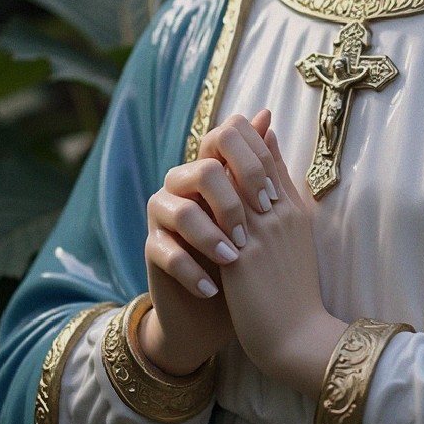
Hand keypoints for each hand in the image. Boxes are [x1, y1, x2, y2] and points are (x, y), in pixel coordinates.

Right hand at [140, 110, 277, 374]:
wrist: (216, 309)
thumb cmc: (244, 255)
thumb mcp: (259, 214)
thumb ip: (261, 165)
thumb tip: (265, 114)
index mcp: (211, 169)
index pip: (222, 139)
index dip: (249, 164)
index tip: (271, 200)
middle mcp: (182, 184)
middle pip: (203, 171)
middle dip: (230, 205)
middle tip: (249, 237)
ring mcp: (163, 214)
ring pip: (182, 212)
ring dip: (211, 239)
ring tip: (232, 263)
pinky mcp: (151, 248)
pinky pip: (165, 251)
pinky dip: (192, 273)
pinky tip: (212, 291)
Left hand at [218, 125, 346, 397]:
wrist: (298, 337)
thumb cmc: (297, 290)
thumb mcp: (299, 236)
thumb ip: (286, 199)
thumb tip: (276, 162)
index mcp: (295, 210)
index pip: (271, 158)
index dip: (249, 139)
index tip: (232, 132)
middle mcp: (279, 215)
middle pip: (252, 159)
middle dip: (228, 143)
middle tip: (208, 142)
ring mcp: (261, 234)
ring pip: (232, 181)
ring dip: (212, 169)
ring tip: (192, 167)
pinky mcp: (241, 258)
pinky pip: (215, 219)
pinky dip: (200, 206)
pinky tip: (182, 199)